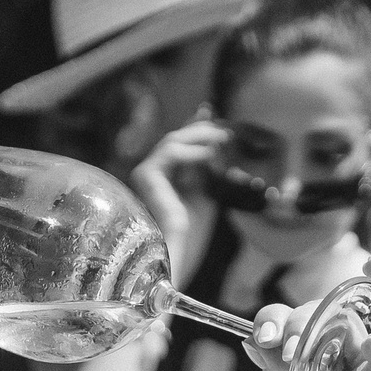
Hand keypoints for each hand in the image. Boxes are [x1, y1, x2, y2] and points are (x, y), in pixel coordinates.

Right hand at [131, 120, 225, 288]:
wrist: (178, 255)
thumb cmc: (192, 234)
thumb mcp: (207, 195)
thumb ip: (208, 172)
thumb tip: (218, 147)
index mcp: (164, 178)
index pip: (179, 146)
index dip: (195, 128)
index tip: (214, 115)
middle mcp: (151, 174)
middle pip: (175, 139)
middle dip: (200, 129)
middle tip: (224, 128)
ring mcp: (146, 174)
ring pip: (172, 141)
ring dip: (199, 136)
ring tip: (222, 138)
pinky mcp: (146, 177)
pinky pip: (170, 154)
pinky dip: (191, 151)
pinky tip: (209, 155)